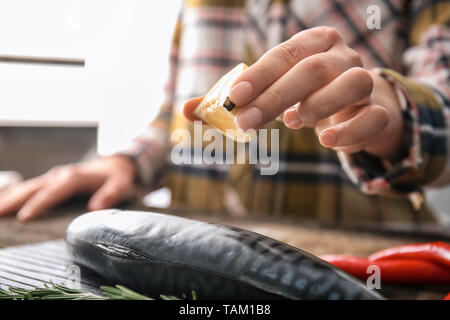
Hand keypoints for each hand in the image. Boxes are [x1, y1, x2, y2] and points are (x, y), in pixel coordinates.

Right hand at [0, 155, 135, 221]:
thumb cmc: (117, 177)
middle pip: (33, 188)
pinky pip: (30, 188)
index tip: (24, 217)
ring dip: (10, 197)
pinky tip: (4, 204)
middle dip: (14, 200)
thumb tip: (95, 208)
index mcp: (74, 177)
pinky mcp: (51, 180)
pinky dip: (15, 195)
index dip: (39, 203)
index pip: (54, 191)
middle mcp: (60, 175)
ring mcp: (53, 176)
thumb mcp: (120, 185)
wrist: (116, 164)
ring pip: (27, 187)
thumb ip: (110, 195)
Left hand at [228, 26, 403, 158]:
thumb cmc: (307, 93)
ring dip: (318, 105)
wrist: (353, 106)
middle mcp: (343, 57)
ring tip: (293, 122)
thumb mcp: (278, 89)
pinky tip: (326, 140)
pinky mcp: (378, 111)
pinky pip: (372, 119)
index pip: (286, 53)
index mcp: (315, 42)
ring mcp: (365, 82)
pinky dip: (350, 131)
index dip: (260, 75)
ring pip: (354, 84)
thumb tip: (201, 111)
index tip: (235, 97)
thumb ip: (248, 97)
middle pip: (314, 69)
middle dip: (275, 97)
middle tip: (247, 121)